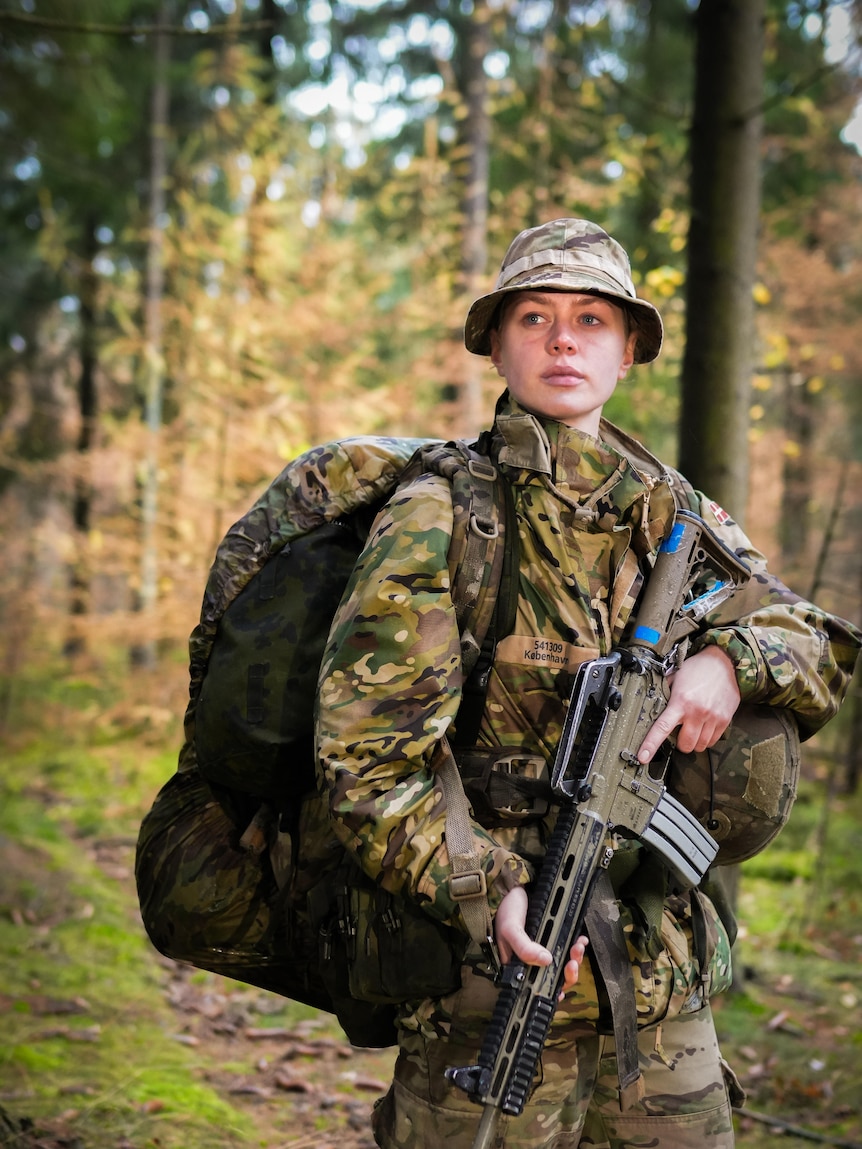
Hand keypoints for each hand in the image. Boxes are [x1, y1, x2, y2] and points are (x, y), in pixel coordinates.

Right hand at [494, 888, 587, 999]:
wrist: (512, 888)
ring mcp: (544, 949)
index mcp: (518, 966)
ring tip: (578, 946)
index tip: (562, 986)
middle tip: (572, 962)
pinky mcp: (552, 938)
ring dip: (574, 958)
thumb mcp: (510, 930)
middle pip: (554, 976)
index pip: (537, 985)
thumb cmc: (506, 910)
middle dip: (568, 972)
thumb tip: (546, 960)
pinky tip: (580, 940)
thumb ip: (524, 947)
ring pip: (563, 963)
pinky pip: (567, 947)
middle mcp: (532, 961)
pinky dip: (575, 945)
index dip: (552, 989)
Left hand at [637, 645, 740, 763]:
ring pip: (700, 746)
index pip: (662, 728)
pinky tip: (704, 726)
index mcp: (680, 702)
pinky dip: (706, 739)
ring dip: (694, 741)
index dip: (651, 745)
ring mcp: (713, 718)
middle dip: (680, 743)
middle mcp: (697, 712)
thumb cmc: (698, 668)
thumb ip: (664, 692)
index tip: (642, 757)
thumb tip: (649, 703)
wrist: (724, 663)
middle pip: (685, 745)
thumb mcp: (675, 676)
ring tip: (693, 726)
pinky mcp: (725, 720)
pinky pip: (713, 741)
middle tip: (680, 731)